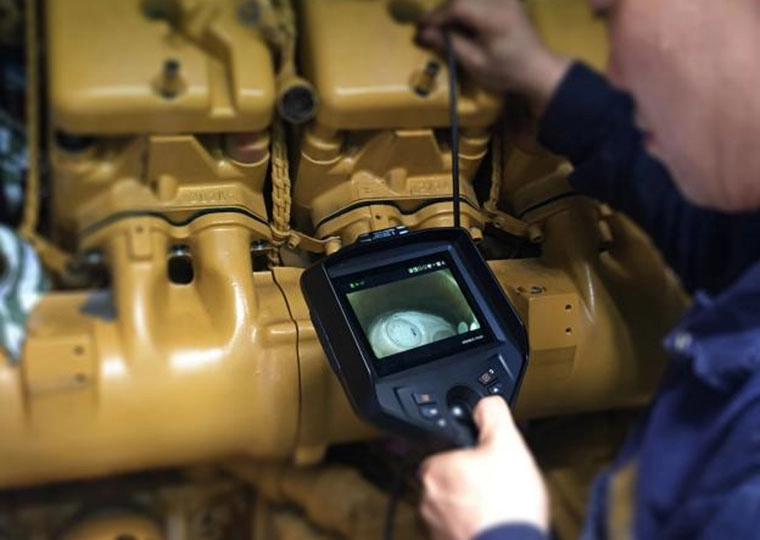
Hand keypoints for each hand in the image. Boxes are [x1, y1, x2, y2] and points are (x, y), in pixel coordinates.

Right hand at [417, 0, 570, 112]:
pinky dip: (467, 5)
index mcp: (494, 18)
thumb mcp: (476, 63)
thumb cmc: (507, 72)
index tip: (421, 27)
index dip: (436, 15)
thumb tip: (424, 33)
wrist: (538, 69)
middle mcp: (501, 1)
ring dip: (453, 6)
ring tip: (441, 23)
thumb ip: (450, 44)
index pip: (458, 6)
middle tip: (428, 26)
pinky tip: (459, 18)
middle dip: (443, 10)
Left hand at [419, 396, 548, 539]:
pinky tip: (495, 525)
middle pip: (451, 481)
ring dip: (473, 507)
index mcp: (434, 469)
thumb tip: (486, 403)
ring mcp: (435, 527)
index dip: (469, 455)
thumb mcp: (507, 443)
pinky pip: (460, 530)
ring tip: (499, 508)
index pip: (445, 453)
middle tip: (498, 486)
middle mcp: (427, 500)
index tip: (486, 463)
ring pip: (455, 508)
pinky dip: (475, 527)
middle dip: (472, 482)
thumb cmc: (507, 505)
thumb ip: (492, 414)